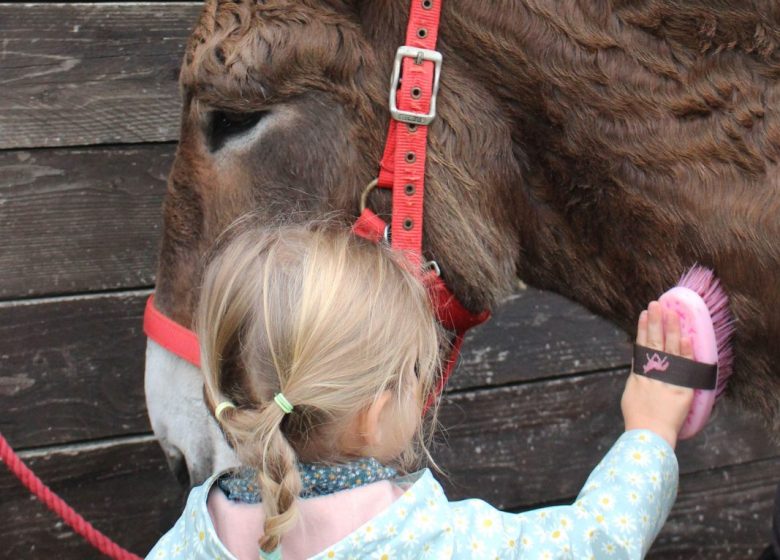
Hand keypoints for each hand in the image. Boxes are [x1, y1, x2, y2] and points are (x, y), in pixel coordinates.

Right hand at [621, 301, 694, 448]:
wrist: (648, 433)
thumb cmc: (638, 418)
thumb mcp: (631, 394)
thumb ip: (637, 378)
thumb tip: (639, 367)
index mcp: (639, 373)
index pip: (642, 345)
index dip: (643, 329)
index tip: (644, 314)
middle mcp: (652, 372)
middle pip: (654, 341)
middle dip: (655, 322)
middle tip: (656, 304)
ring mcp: (667, 378)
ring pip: (668, 349)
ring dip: (670, 329)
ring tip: (671, 312)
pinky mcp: (681, 388)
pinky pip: (684, 366)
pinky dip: (685, 351)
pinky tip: (685, 336)